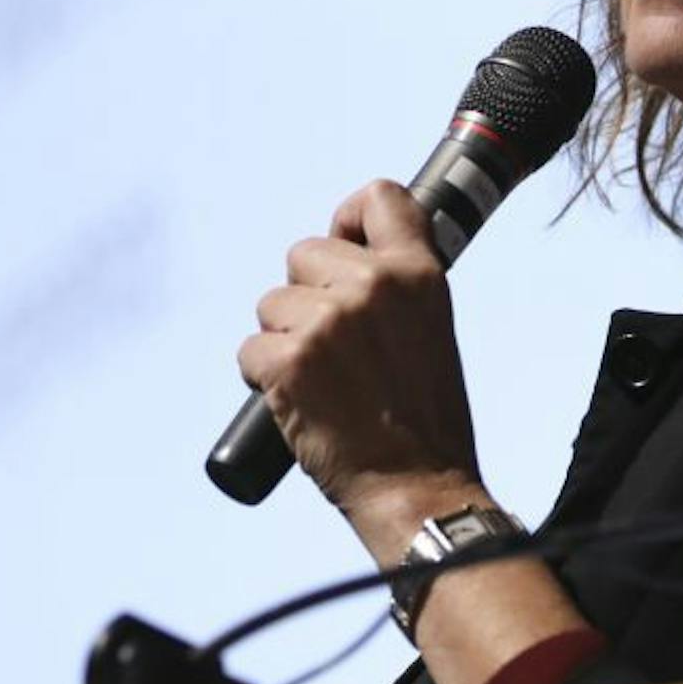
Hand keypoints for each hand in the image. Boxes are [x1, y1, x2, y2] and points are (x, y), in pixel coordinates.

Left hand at [238, 180, 483, 550]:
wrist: (418, 487)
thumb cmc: (424, 419)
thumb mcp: (431, 328)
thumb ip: (394, 287)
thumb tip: (341, 261)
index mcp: (419, 274)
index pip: (380, 196)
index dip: (349, 217)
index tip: (343, 245)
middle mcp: (373, 286)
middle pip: (303, 252)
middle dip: (306, 295)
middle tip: (336, 347)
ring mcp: (328, 322)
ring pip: (271, 304)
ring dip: (284, 340)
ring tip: (323, 382)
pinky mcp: (289, 362)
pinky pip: (251, 349)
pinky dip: (263, 377)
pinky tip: (298, 402)